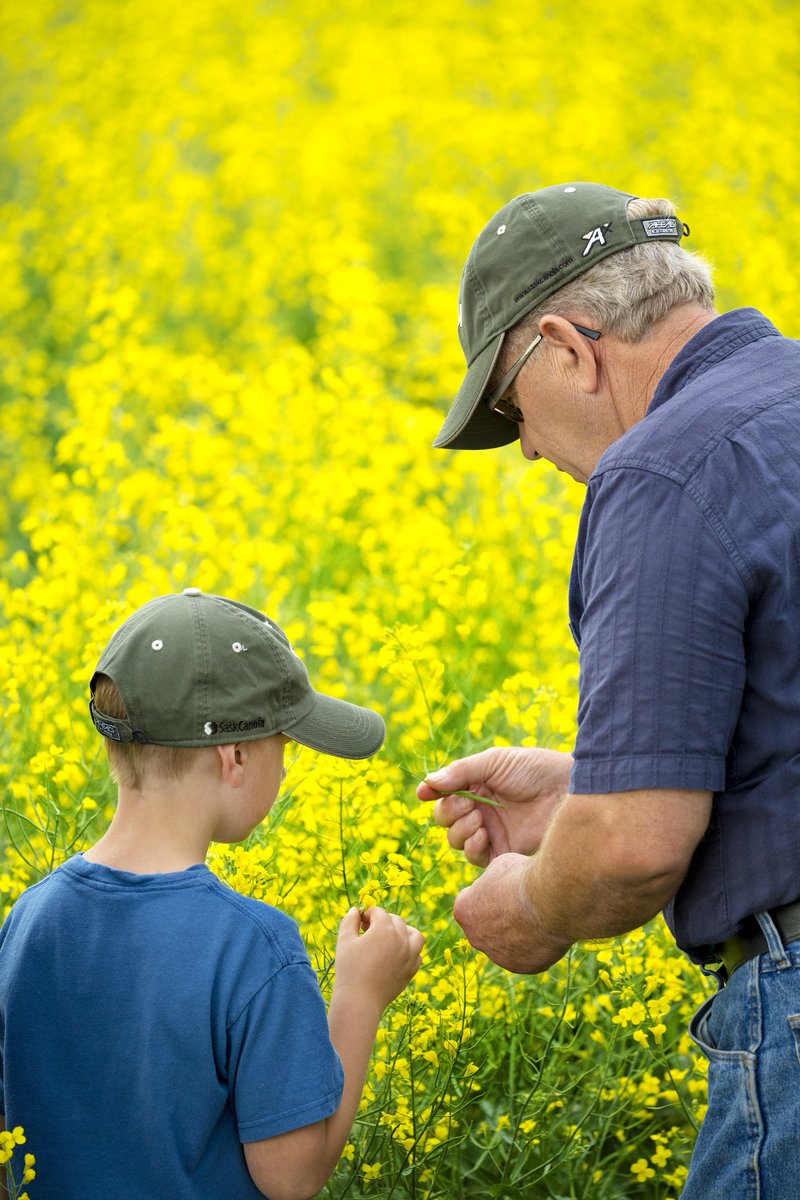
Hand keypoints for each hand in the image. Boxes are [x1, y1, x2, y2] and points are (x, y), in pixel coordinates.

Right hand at [334, 907, 424, 1013]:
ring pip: (414, 934)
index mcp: (385, 929)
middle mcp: (401, 939)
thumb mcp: (344, 940)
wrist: (360, 1001)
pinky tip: (395, 956)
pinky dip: (409, 950)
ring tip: (390, 938)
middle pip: (396, 920)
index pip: (378, 912)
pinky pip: (417, 954)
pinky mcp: (411, 970)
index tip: (358, 924)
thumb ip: (349, 921)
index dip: (367, 915)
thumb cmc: (349, 969)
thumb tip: (356, 910)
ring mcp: (409, 955)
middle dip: (382, 921)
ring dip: (404, 931)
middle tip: (368, 932)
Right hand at [417, 747, 571, 866]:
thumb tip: (427, 782)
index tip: (426, 793)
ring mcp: (492, 832)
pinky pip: (475, 857)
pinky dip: (471, 847)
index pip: (444, 794)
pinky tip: (483, 834)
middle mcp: (481, 810)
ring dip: (459, 829)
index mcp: (477, 786)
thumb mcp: (495, 762)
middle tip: (468, 803)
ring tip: (479, 819)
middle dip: (448, 811)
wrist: (567, 790)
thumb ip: (461, 772)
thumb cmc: (535, 769)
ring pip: (455, 839)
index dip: (433, 793)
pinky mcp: (504, 852)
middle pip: (445, 819)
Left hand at [453, 853, 570, 973]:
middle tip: (523, 902)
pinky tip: (547, 930)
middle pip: (486, 926)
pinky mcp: (522, 967)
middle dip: (501, 916)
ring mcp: (498, 956)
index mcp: (464, 911)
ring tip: (538, 915)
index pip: (471, 902)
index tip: (506, 886)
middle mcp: (476, 938)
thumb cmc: (522, 878)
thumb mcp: (500, 866)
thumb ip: (492, 880)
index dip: (489, 892)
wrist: (549, 901)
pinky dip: (535, 945)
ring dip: (518, 932)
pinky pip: (527, 955)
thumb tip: (496, 885)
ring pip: (506, 943)